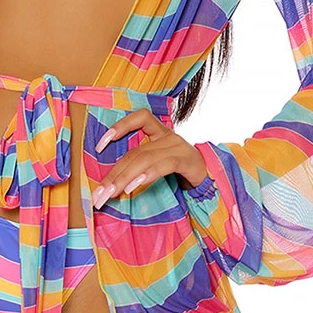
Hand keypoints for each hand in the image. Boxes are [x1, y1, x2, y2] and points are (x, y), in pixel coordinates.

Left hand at [91, 107, 207, 209]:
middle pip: (135, 151)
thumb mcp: (159, 164)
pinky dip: (146, 175)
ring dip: (124, 177)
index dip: (119, 127)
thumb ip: (140, 167)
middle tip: (99, 194)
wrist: (213, 181)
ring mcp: (179, 147)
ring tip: (111, 193)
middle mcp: (169, 137)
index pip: (140, 118)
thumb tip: (110, 183)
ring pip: (145, 158)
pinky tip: (133, 187)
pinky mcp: (188, 161)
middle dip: (114, 173)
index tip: (99, 146)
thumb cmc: (181, 173)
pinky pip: (164, 165)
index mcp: (161, 133)